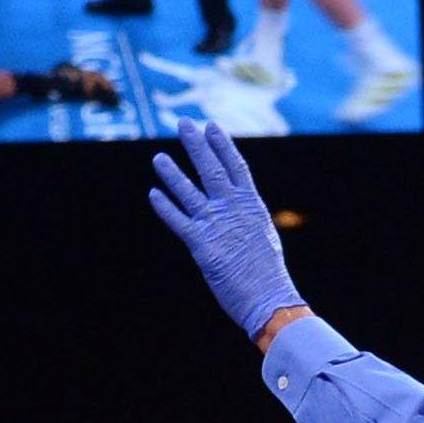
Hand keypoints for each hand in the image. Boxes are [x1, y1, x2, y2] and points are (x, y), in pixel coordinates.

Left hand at [146, 121, 304, 342]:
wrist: (270, 299)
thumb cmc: (269, 276)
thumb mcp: (263, 238)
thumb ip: (247, 221)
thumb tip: (242, 213)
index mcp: (251, 206)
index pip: (236, 166)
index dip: (222, 144)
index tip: (211, 126)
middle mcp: (233, 210)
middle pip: (212, 169)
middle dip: (196, 145)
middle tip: (183, 123)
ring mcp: (216, 226)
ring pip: (189, 192)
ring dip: (172, 174)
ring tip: (158, 158)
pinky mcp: (202, 245)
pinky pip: (179, 221)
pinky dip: (165, 207)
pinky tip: (153, 194)